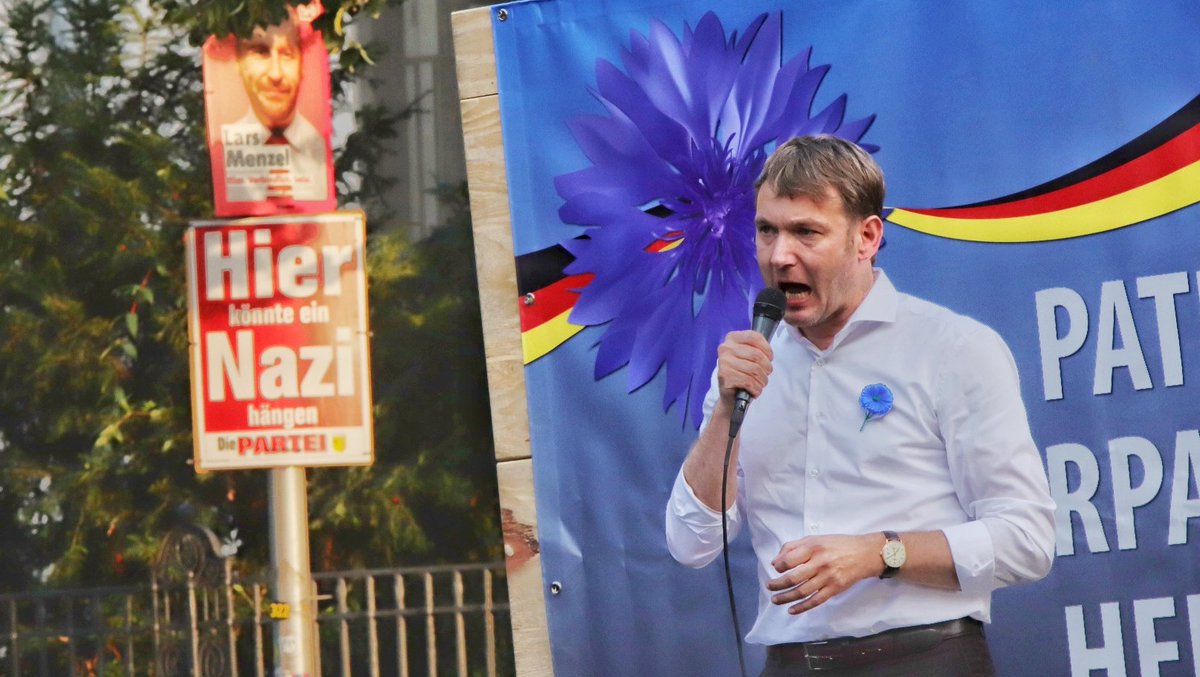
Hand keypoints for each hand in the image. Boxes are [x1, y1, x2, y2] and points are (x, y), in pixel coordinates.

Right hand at [715, 330, 773, 402]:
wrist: (730, 392)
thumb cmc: (742, 371)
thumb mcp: (749, 355)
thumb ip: (758, 348)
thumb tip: (769, 355)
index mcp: (732, 338)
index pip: (754, 337)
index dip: (767, 349)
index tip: (769, 358)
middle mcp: (726, 348)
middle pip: (756, 355)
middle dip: (767, 367)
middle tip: (766, 374)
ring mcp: (724, 362)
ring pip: (754, 369)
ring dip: (762, 380)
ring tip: (760, 383)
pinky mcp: (725, 376)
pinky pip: (748, 381)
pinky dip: (756, 388)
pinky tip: (754, 389)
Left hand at [766, 534, 882, 613]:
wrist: (866, 554)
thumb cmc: (838, 545)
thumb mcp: (816, 538)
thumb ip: (793, 547)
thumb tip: (775, 561)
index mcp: (813, 547)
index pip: (789, 560)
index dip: (779, 566)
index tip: (776, 569)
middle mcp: (820, 562)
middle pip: (793, 578)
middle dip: (778, 585)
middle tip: (769, 587)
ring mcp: (828, 577)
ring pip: (802, 591)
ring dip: (786, 598)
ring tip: (775, 600)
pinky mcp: (835, 589)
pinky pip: (815, 601)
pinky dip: (802, 607)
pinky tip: (791, 610)